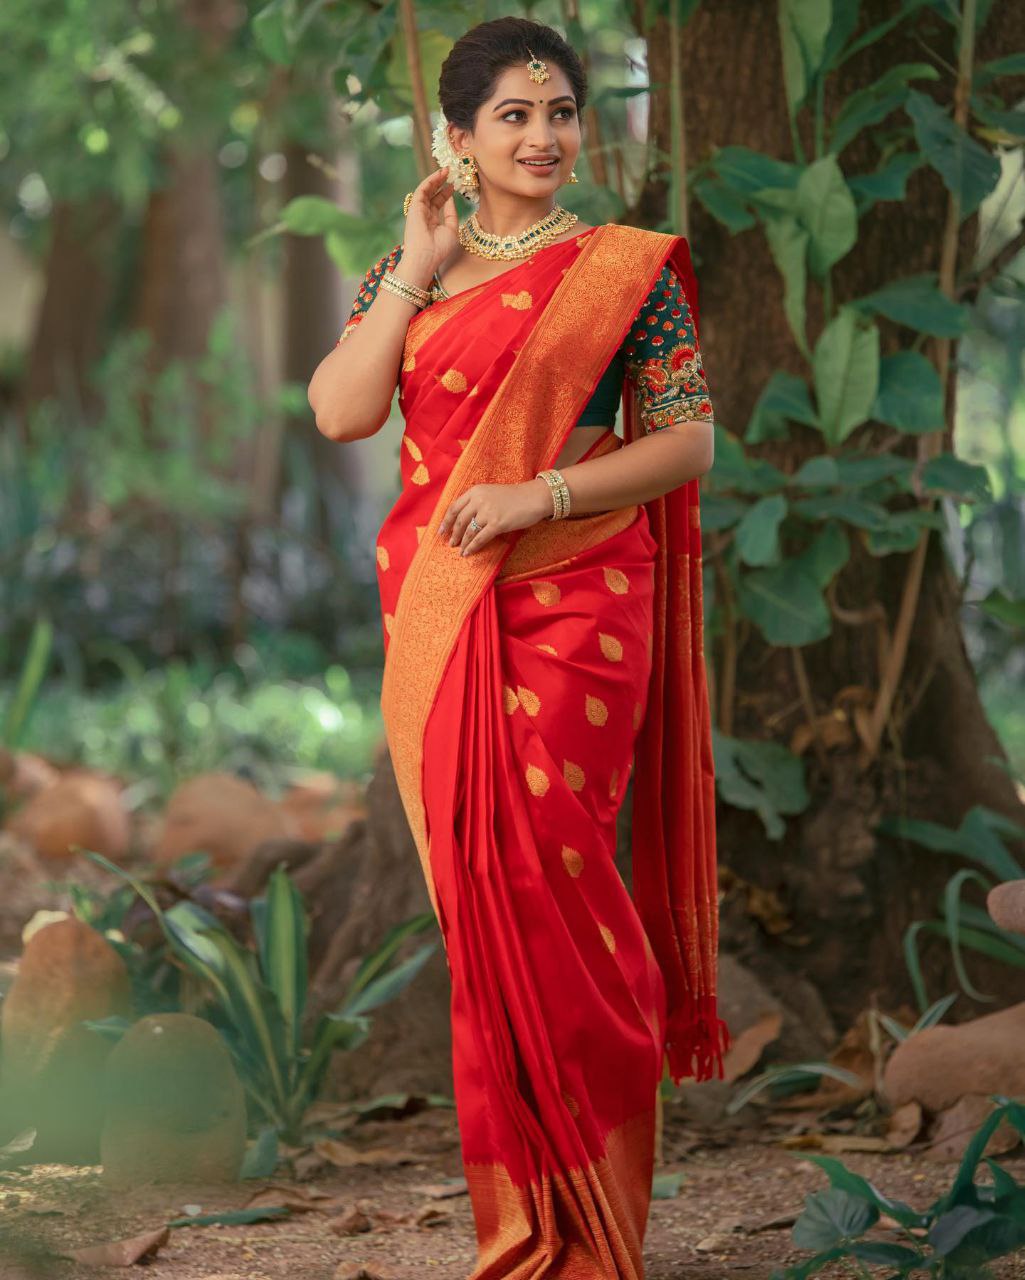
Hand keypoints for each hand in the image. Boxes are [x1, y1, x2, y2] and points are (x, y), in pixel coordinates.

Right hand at [402, 166, 458, 275]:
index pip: (438, 204)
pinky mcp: (414, 207)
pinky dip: (430, 181)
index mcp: (432, 223)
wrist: (425, 257)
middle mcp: (424, 216)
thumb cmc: (439, 249)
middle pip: (432, 195)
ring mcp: (418, 211)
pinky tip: (439, 174)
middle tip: (450, 172)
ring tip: (446, 169)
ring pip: (426, 190)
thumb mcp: (452, 230)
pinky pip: (422, 190)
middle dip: (440, 183)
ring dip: (435, 179)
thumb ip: (451, 214)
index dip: (445, 193)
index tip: (454, 185)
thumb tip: (451, 199)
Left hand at [438, 480, 554, 556]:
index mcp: (475, 491)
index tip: (441, 531)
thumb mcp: (491, 493)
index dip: (446, 521)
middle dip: (453, 534)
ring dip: (462, 542)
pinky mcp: (497, 523)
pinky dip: (472, 547)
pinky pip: (480, 538)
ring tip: (460, 550)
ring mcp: (488, 512)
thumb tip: (465, 520)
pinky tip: (468, 553)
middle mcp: (479, 500)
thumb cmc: (515, 497)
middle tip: (451, 543)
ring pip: (468, 531)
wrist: (534, 497)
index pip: (454, 507)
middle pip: (459, 520)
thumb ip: (477, 502)